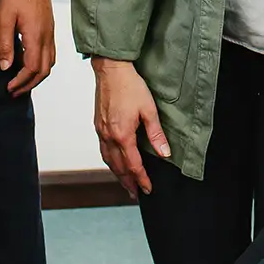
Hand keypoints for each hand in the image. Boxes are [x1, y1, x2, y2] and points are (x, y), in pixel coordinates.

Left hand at [0, 0, 55, 94]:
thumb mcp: (4, 17)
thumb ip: (5, 44)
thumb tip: (5, 67)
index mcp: (36, 36)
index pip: (32, 69)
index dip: (20, 82)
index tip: (8, 87)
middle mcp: (47, 36)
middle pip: (44, 70)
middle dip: (29, 84)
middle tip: (13, 90)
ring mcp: (50, 30)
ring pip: (49, 61)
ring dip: (36, 74)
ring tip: (20, 78)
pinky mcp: (49, 25)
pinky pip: (49, 51)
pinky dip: (40, 62)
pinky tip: (26, 58)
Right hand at [92, 58, 169, 198]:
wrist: (111, 69)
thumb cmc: (130, 85)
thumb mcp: (149, 109)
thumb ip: (156, 134)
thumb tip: (164, 153)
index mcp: (122, 135)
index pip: (133, 165)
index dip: (142, 179)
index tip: (148, 189)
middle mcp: (109, 136)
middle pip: (119, 168)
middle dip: (128, 183)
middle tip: (136, 193)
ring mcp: (101, 131)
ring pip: (108, 161)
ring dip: (118, 175)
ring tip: (126, 183)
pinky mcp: (98, 124)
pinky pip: (103, 150)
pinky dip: (110, 161)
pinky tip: (114, 161)